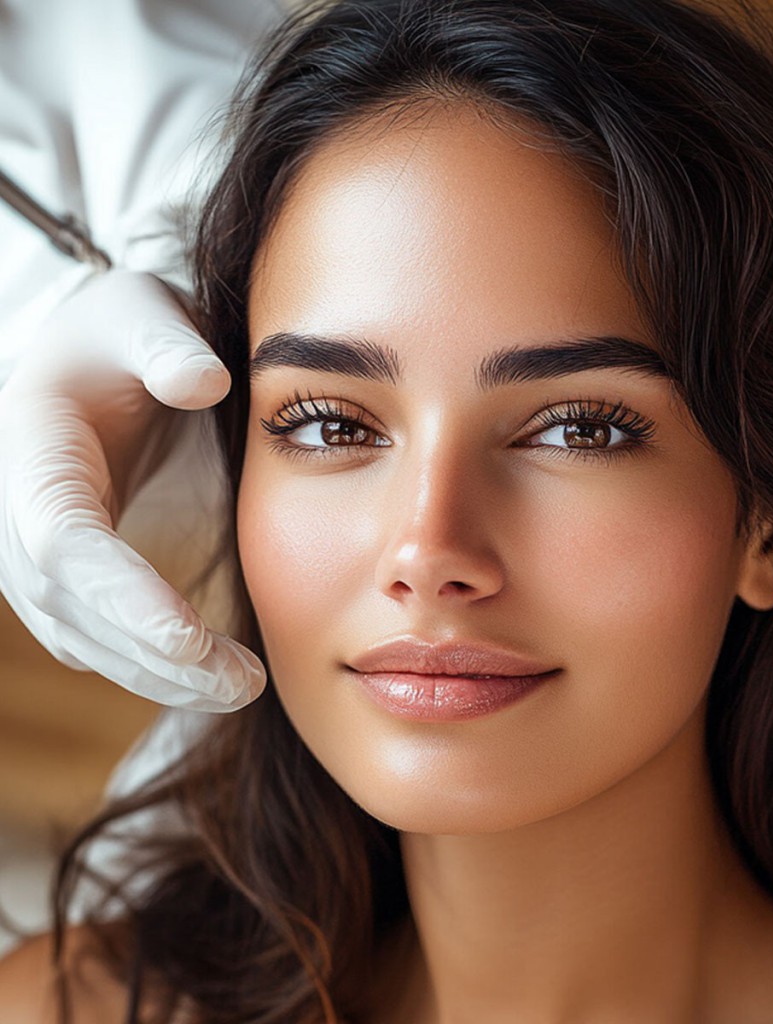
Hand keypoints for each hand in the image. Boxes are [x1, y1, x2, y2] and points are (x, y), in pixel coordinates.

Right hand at [0, 270, 264, 711]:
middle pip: (76, 611)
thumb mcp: (140, 312)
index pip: (66, 543)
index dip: (122, 595)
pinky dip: (151, 666)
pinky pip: (100, 639)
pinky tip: (210, 676)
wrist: (81, 362)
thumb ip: (166, 344)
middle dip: (156, 656)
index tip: (186, 638)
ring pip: (86, 640)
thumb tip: (203, 383)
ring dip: (161, 676)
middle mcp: (19, 521)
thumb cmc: (113, 334)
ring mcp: (36, 559)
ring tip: (242, 688)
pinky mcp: (65, 580)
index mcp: (31, 457)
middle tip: (241, 682)